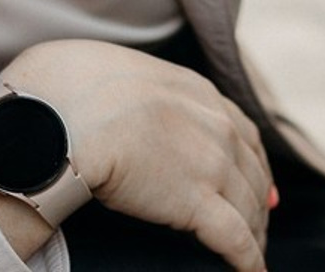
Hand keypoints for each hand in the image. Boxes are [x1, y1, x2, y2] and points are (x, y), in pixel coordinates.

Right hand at [3, 39, 272, 270]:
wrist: (65, 113)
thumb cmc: (72, 88)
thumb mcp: (119, 72)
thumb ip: (136, 89)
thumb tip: (116, 103)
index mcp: (195, 89)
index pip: (239, 128)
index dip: (252, 158)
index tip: (257, 179)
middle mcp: (214, 123)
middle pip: (252, 170)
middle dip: (258, 199)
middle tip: (258, 223)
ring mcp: (211, 162)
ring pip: (249, 207)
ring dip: (255, 234)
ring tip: (252, 256)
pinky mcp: (198, 203)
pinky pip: (236, 240)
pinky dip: (249, 261)